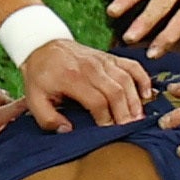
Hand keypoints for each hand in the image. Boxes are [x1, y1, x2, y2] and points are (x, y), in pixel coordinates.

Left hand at [18, 39, 149, 132]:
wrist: (44, 46)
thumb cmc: (40, 76)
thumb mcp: (33, 99)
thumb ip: (47, 118)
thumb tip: (67, 131)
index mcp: (72, 78)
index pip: (97, 102)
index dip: (106, 120)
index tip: (108, 133)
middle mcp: (91, 68)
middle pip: (116, 92)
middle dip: (124, 114)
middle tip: (129, 130)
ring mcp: (103, 61)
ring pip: (127, 80)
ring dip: (135, 101)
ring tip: (139, 119)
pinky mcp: (110, 57)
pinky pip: (132, 66)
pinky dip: (142, 79)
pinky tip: (146, 95)